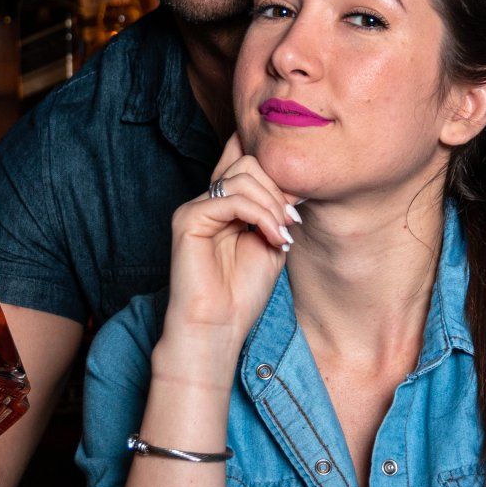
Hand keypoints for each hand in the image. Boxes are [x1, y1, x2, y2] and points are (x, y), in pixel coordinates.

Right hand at [159, 135, 301, 363]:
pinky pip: (232, 199)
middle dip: (278, 190)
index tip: (297, 203)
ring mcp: (196, 208)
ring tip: (281, 235)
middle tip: (290, 222)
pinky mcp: (188, 219)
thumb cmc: (242, 293)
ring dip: (272, 205)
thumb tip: (292, 176)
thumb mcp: (272, 241)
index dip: (274, 168)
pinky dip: (261, 216)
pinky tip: (272, 238)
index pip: (244, 159)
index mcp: (225, 205)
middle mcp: (208, 201)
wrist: (218, 326)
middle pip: (248, 163)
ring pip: (243, 177)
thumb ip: (276, 209)